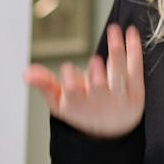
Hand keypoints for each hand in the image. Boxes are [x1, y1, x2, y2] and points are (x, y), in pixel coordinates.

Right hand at [23, 22, 145, 138]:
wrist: (112, 133)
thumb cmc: (82, 114)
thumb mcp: (60, 104)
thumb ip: (44, 85)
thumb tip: (27, 72)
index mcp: (80, 105)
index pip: (74, 93)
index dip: (70, 82)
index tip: (67, 69)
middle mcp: (101, 101)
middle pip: (98, 87)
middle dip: (96, 75)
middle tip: (95, 61)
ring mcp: (120, 95)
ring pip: (118, 72)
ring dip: (116, 50)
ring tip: (114, 30)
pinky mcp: (136, 89)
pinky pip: (135, 66)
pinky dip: (134, 48)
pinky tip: (130, 32)